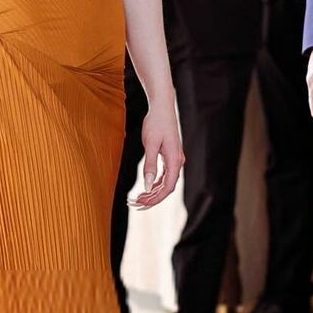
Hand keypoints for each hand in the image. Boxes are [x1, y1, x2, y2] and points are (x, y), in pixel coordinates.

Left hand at [130, 94, 183, 209]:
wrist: (162, 107)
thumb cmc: (155, 123)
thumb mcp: (150, 144)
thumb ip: (150, 166)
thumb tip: (148, 187)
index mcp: (175, 161)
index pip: (168, 187)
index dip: (156, 199)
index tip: (142, 204)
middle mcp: (177, 162)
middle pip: (167, 188)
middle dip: (152, 198)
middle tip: (135, 204)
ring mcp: (174, 160)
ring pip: (165, 183)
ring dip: (152, 193)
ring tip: (137, 199)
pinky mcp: (170, 157)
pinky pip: (164, 176)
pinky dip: (155, 184)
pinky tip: (145, 188)